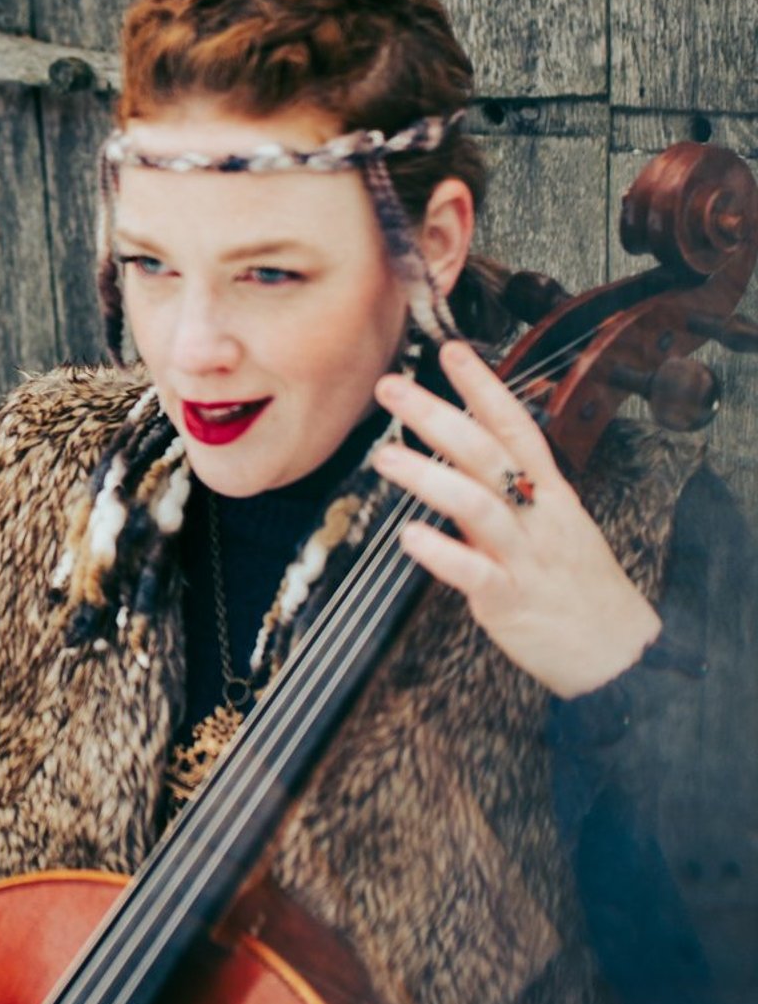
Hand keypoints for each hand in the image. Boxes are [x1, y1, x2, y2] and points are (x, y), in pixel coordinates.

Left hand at [374, 338, 661, 699]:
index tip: (451, 350)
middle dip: (438, 415)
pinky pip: (475, 573)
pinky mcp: (513, 602)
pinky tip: (408, 536)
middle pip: (488, 453)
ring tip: (384, 456)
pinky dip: (442, 553)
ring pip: (479, 505)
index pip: (516, 426)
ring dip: (429, 476)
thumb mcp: (551, 527)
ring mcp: (526, 557)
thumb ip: (503, 495)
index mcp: (550, 493)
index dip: (484, 386)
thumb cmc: (578, 586)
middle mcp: (539, 516)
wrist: (619, 653)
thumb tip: (453, 464)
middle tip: (390, 387)